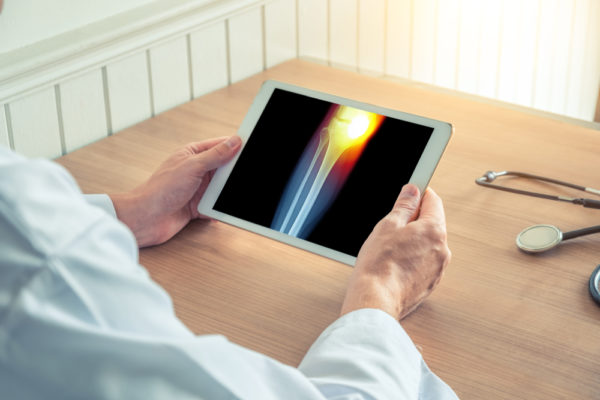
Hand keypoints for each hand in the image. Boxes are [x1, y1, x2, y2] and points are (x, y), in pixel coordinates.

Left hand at [110, 136, 241, 246]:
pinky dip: (221, 209)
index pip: (220, 145)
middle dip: (235, 173)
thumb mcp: (192, 167)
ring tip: (237, 195)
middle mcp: (196, 170)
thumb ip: (215, 155)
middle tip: (250, 175)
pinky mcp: (197, 207)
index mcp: (193, 154)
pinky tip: (226, 211)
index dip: (236, 145)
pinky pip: (216, 207)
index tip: (252, 147)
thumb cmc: (160, 189)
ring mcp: (197, 189)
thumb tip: (235, 141)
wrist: (145, 219)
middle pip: (224, 168)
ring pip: (222, 189)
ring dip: (228, 193)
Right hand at [340, 184, 450, 319]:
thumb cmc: (379, 266)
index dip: (420, 194)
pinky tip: (395, 264)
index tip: (411, 193)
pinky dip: (413, 260)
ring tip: (390, 249)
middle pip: (432, 224)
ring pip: (427, 245)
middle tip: (393, 225)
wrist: (375, 300)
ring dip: (413, 242)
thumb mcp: (388, 225)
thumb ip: (404, 205)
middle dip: (414, 221)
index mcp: (434, 230)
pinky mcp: (430, 284)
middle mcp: (442, 250)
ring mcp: (438, 269)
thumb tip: (412, 192)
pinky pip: (424, 263)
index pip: (433, 201)